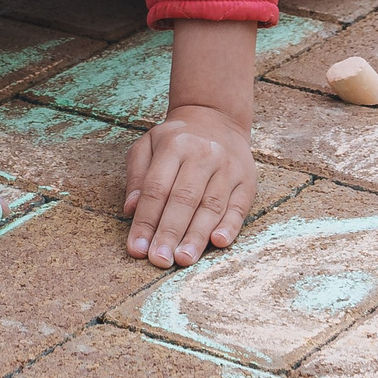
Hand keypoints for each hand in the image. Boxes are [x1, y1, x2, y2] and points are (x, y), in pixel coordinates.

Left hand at [126, 103, 256, 266]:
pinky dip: (229, 226)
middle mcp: (202, 155)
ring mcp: (227, 167)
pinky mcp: (247, 180)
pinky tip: (218, 242)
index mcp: (174, 145)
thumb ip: (137, 176)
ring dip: (196, 235)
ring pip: (211, 205)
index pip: (156, 188)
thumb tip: (130, 209)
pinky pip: (239, 206)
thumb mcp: (148, 145)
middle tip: (159, 260)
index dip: (146, 220)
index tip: (136, 248)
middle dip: (169, 232)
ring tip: (183, 259)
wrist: (216, 117)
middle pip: (184, 199)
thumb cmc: (176, 139)